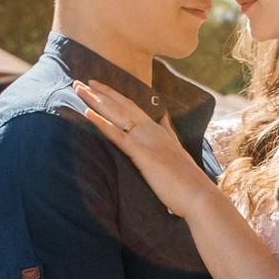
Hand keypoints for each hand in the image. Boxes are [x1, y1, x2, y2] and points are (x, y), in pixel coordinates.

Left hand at [71, 80, 220, 217]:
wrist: (200, 197)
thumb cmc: (188, 182)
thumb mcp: (177, 151)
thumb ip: (168, 133)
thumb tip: (164, 119)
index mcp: (158, 131)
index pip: (132, 106)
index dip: (113, 94)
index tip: (97, 85)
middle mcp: (152, 131)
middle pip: (121, 106)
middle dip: (99, 92)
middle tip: (78, 81)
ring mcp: (148, 142)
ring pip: (117, 115)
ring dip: (96, 101)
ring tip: (77, 89)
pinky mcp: (144, 156)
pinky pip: (119, 137)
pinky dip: (102, 123)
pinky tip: (87, 113)